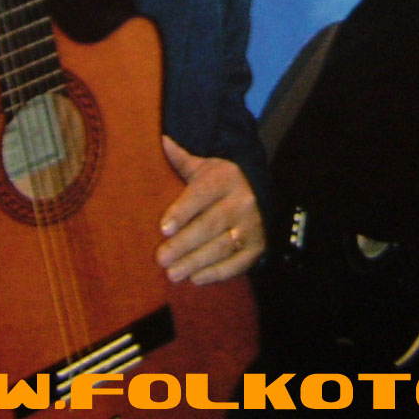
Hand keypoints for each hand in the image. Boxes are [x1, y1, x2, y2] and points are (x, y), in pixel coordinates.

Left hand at [156, 136, 263, 283]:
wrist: (257, 189)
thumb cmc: (219, 179)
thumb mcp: (203, 165)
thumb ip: (182, 158)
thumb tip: (163, 139)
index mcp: (225, 179)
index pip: (201, 195)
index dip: (183, 212)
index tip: (164, 228)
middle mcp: (241, 201)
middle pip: (210, 224)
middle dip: (184, 244)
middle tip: (161, 258)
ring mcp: (251, 225)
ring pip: (222, 246)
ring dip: (196, 262)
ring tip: (174, 274)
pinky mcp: (257, 245)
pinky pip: (238, 263)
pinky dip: (217, 273)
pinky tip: (197, 279)